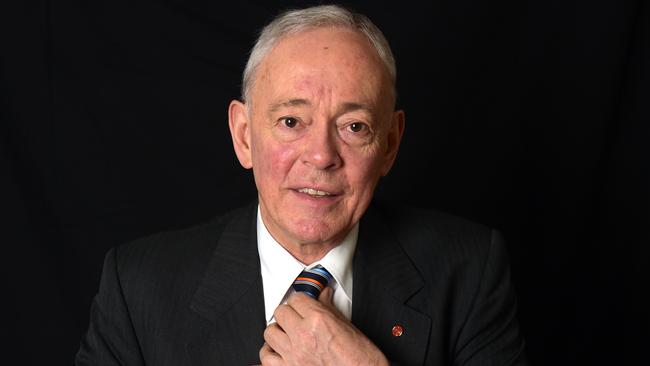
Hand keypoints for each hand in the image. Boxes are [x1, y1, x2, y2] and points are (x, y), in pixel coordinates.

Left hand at [259, 287, 388, 365]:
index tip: (303, 304)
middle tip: (296, 318)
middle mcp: (303, 336)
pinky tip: (279, 352)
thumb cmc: (361, 359)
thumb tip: (323, 296)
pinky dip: (270, 354)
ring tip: (288, 334)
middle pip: (280, 312)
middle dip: (288, 313)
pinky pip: (266, 359)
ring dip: (278, 332)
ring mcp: (294, 355)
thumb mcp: (348, 328)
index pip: (296, 298)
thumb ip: (330, 309)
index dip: (300, 300)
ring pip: (270, 333)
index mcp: (318, 320)